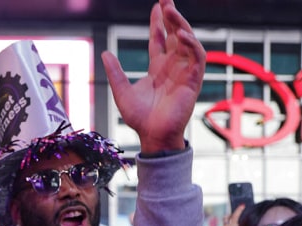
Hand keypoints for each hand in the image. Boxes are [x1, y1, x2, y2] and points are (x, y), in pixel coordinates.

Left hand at [102, 0, 204, 152]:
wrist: (152, 136)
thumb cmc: (140, 118)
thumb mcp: (122, 92)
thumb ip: (116, 72)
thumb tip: (105, 53)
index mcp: (158, 68)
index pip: (160, 39)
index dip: (158, 23)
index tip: (157, 5)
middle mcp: (173, 67)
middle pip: (175, 35)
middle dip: (172, 16)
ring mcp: (184, 72)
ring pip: (187, 42)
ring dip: (180, 25)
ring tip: (170, 10)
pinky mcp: (193, 80)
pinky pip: (197, 57)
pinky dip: (191, 45)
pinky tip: (181, 35)